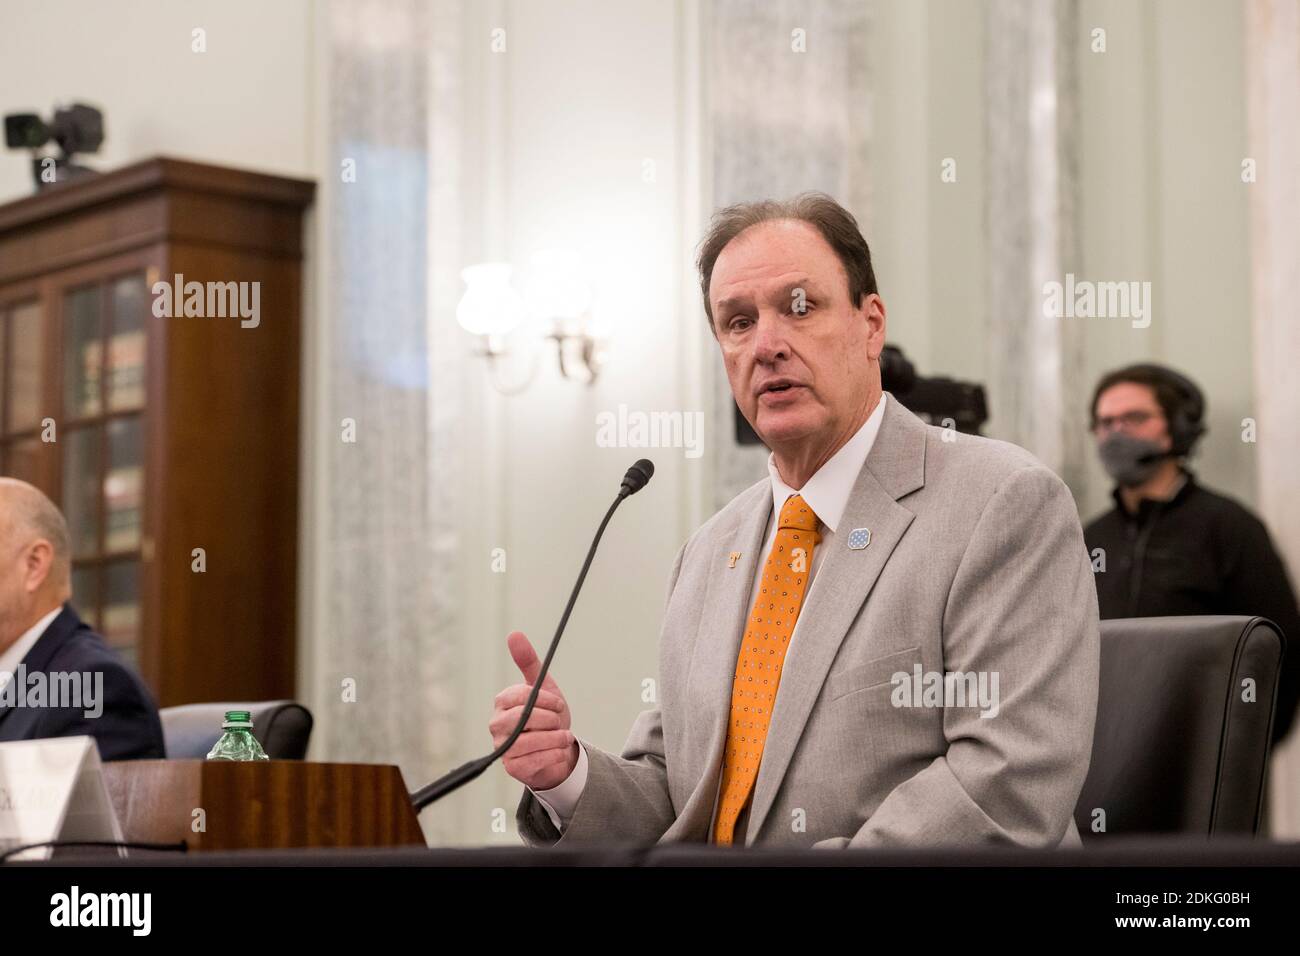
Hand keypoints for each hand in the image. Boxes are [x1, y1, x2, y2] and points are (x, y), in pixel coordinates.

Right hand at [491, 631, 578, 790]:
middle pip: (521, 719)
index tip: (559, 703)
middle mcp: (497, 724)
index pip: (520, 695)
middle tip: (560, 721)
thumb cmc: (548, 718)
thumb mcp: (544, 688)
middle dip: (549, 719)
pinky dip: (553, 755)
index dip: (545, 700)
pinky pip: (534, 761)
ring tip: (563, 737)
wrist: (558, 751)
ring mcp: (502, 747)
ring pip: (528, 742)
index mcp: (503, 702)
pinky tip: (559, 751)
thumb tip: (514, 634)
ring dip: (554, 739)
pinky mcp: (512, 768)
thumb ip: (529, 662)